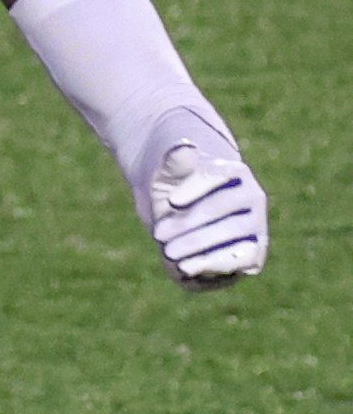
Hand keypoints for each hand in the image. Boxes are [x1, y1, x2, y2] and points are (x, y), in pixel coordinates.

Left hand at [140, 144, 267, 288]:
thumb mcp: (166, 177)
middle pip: (222, 207)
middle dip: (188, 221)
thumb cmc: (173, 193)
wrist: (179, 222)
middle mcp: (252, 197)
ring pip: (234, 234)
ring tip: (169, 253)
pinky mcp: (254, 252)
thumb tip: (184, 146)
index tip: (171, 200)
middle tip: (158, 234)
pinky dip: (214, 263)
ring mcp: (256, 225)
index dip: (195, 187)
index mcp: (235, 172)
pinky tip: (186, 267)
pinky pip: (243, 260)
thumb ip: (174, 163)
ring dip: (199, 244)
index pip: (218, 175)